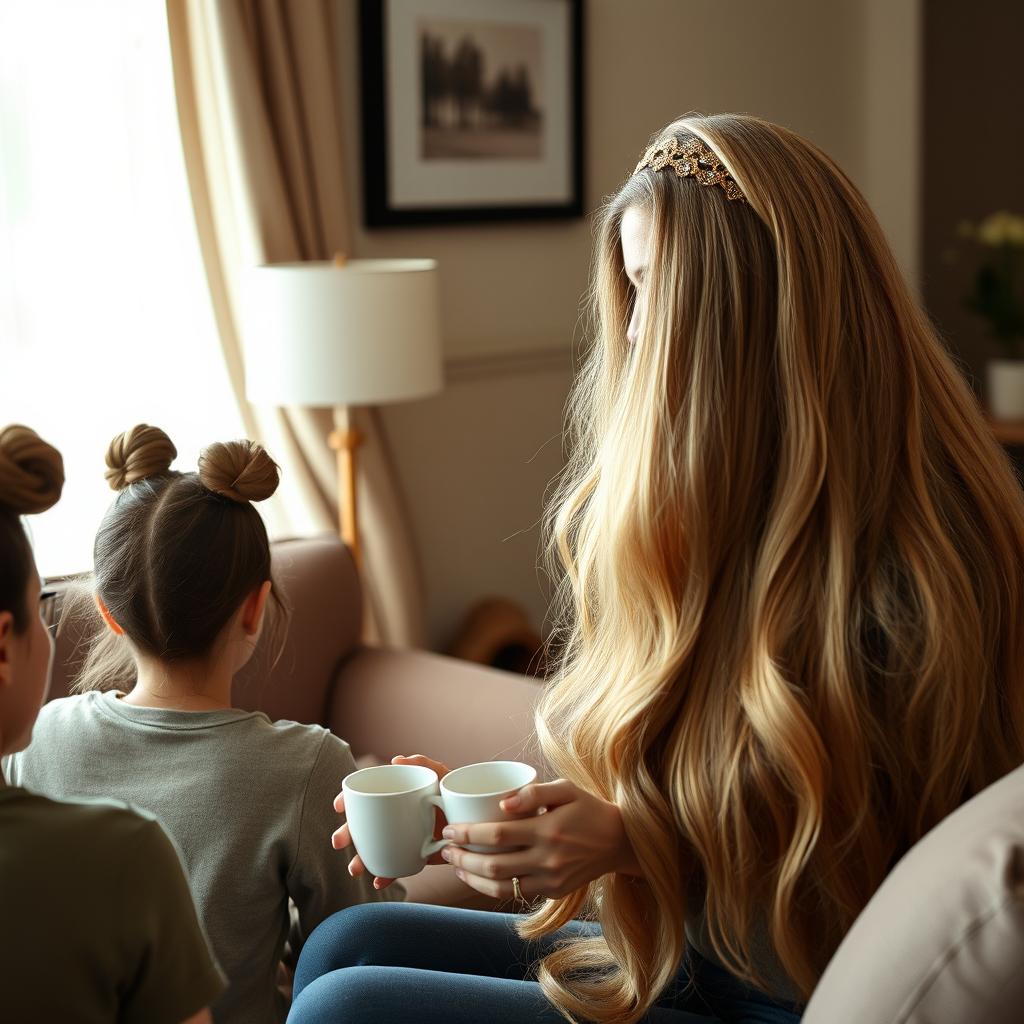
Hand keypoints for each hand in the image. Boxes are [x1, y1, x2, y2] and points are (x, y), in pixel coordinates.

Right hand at [331, 754, 450, 890]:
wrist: (478, 822)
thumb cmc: (456, 793)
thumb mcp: (442, 775)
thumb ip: (423, 765)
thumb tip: (396, 760)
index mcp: (396, 795)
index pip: (366, 795)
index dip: (349, 799)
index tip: (339, 806)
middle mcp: (393, 816)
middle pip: (363, 824)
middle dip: (347, 833)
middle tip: (338, 841)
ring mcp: (400, 837)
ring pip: (373, 848)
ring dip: (360, 859)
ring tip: (355, 869)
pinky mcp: (411, 855)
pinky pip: (394, 866)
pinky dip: (385, 874)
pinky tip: (378, 881)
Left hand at [438, 778, 639, 901]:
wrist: (619, 841)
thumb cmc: (588, 809)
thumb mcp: (566, 789)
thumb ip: (533, 793)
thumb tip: (501, 803)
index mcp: (547, 829)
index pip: (497, 835)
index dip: (468, 834)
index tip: (450, 829)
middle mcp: (547, 858)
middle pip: (492, 865)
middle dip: (462, 858)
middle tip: (445, 848)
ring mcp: (550, 879)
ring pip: (500, 887)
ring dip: (472, 878)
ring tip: (456, 865)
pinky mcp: (553, 892)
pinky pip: (515, 893)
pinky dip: (492, 888)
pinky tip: (478, 877)